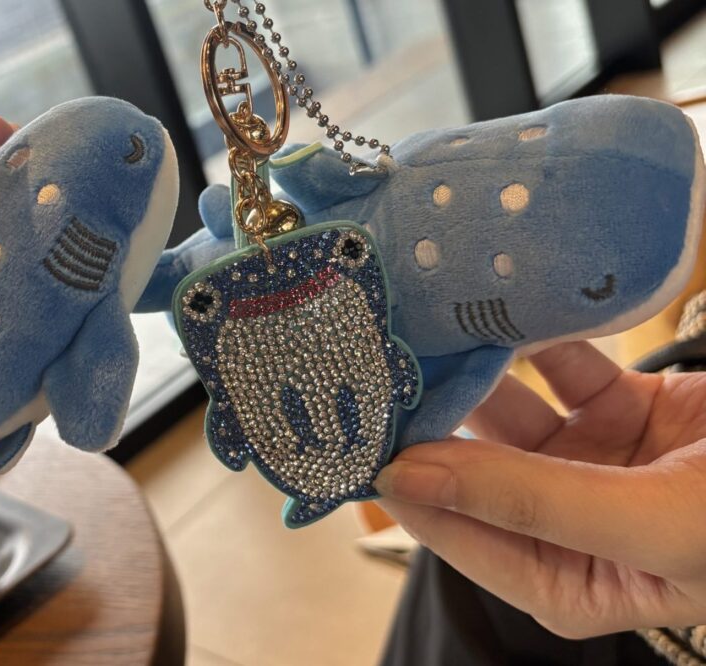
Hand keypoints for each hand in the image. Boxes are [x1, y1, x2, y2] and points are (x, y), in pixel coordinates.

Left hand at [374, 341, 705, 637]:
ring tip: (431, 326)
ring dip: (473, 370)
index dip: (409, 485)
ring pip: (507, 410)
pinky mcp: (618, 406)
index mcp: (562, 582)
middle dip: (432, 419)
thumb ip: (527, 501)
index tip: (361, 434)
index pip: (457, 533)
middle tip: (387, 364)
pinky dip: (534, 337)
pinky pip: (561, 364)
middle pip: (475, 468)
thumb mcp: (643, 526)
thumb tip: (408, 475)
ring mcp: (589, 462)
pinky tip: (501, 308)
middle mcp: (563, 522)